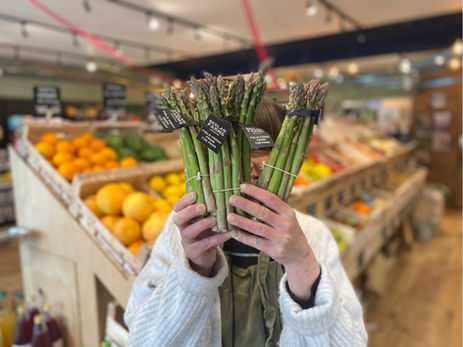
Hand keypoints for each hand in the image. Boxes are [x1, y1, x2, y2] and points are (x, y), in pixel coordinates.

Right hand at [173, 192, 230, 276]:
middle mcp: (182, 228)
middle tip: (203, 207)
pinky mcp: (194, 252)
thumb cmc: (207, 230)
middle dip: (189, 211)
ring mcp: (187, 241)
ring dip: (201, 224)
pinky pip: (204, 244)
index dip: (184, 201)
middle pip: (178, 218)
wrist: (205, 255)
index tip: (195, 194)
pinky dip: (217, 238)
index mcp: (184, 217)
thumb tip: (226, 186)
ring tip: (214, 219)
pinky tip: (228, 233)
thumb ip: (210, 205)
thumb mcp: (206, 218)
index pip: (177, 207)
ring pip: (188, 232)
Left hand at [228, 184, 319, 300]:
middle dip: (245, 205)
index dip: (256, 192)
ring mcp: (280, 238)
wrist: (300, 254)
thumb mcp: (287, 217)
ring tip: (229, 216)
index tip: (242, 186)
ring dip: (241, 221)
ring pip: (257, 228)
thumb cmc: (288, 230)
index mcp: (288, 212)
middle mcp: (286, 225)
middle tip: (231, 199)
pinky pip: (255, 242)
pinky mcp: (274, 250)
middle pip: (262, 212)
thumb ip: (273, 207)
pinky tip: (233, 232)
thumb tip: (251, 193)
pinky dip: (243, 237)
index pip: (271, 199)